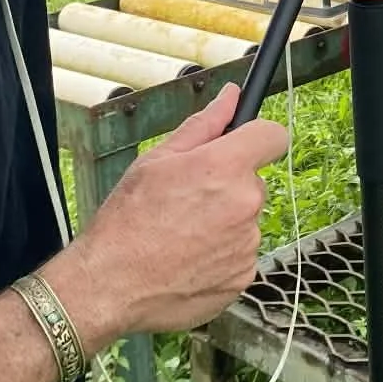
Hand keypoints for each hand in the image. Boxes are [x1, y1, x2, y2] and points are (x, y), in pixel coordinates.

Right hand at [45, 83, 288, 350]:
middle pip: (253, 182)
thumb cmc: (126, 220)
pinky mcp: (243, 276)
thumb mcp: (156, 160)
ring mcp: (247, 244)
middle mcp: (245, 205)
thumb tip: (231, 96)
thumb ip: (203, 124)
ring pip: (246, 220)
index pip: (273, 136)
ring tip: (181, 235)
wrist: (109, 285)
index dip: (258, 137)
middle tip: (186, 201)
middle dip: (228, 186)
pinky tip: (187, 258)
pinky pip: (240, 254)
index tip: (244, 144)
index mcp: (225, 168)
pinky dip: (220, 255)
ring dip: (223, 223)